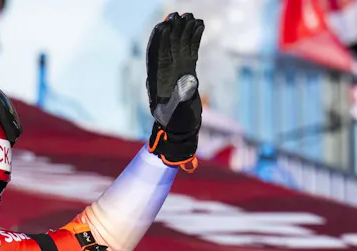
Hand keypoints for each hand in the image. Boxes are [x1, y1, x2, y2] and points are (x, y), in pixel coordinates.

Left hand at [146, 12, 204, 172]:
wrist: (181, 131)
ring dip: (184, 31)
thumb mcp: (178, 112)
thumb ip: (182, 97)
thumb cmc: (177, 124)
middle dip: (172, 30)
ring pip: (180, 46)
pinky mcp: (187, 72)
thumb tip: (188, 80)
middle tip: (179, 14)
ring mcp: (176, 71)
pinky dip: (194, 40)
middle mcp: (165, 73)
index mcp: (158, 80)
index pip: (157, 55)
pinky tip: (199, 27)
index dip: (160, 40)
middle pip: (168, 46)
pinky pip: (190, 52)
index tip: (164, 24)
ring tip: (191, 16)